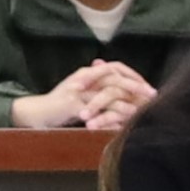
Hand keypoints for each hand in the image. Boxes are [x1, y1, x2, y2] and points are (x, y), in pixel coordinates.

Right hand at [17, 59, 150, 129]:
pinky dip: (111, 118)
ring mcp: (77, 91)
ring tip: (140, 112)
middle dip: (136, 87)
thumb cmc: (60, 104)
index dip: (132, 75)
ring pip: (108, 93)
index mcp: (86, 73)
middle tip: (152, 95)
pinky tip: (122, 124)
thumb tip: (120, 85)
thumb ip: (98, 86)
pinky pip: (97, 111)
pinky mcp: (73, 106)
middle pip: (114, 77)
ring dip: (127, 103)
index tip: (147, 86)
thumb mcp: (81, 92)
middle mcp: (82, 78)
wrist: (37, 112)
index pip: (114, 66)